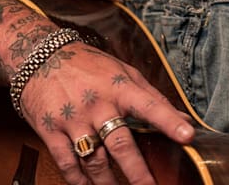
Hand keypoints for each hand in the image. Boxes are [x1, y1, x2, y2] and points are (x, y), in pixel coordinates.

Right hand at [19, 41, 194, 184]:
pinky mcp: (50, 129)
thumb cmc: (89, 65)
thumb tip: (183, 118)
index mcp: (120, 87)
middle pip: (120, 143)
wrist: (40, 55)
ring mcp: (73, 118)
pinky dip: (77, 180)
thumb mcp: (123, 71)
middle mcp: (97, 104)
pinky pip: (66, 162)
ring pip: (93, 159)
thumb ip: (152, 97)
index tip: (188, 136)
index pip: (150, 105)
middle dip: (137, 171)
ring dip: (108, 182)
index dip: (170, 122)